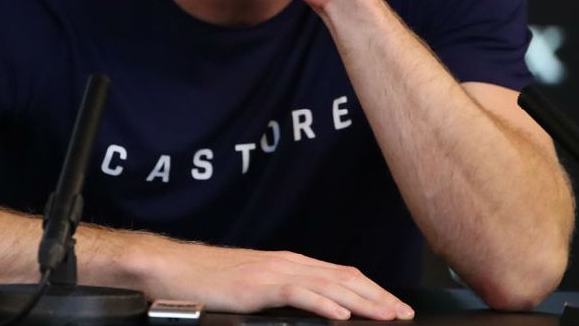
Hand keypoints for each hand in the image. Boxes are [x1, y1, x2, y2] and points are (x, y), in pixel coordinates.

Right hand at [145, 240, 413, 320]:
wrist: (174, 268)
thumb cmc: (210, 281)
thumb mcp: (255, 286)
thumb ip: (284, 292)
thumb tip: (313, 306)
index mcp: (290, 263)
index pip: (342, 274)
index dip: (372, 289)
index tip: (395, 306)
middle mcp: (288, 263)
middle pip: (345, 278)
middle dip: (378, 297)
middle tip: (404, 314)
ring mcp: (274, 272)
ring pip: (330, 285)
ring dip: (363, 301)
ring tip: (386, 316)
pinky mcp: (258, 286)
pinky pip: (298, 293)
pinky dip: (324, 303)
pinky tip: (342, 315)